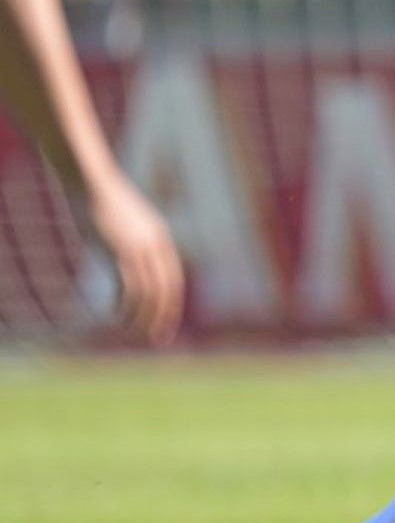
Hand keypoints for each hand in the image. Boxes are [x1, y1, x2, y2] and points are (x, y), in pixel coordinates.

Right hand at [69, 173, 183, 345]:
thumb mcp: (126, 225)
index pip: (173, 280)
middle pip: (166, 289)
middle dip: (163, 316)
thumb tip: (129, 263)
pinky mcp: (119, 250)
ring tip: (132, 331)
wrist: (92, 183)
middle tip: (157, 338)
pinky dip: (124, 305)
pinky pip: (127, 286)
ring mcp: (138, 247)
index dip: (171, 304)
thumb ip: (133, 244)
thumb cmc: (104, 204)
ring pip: (148, 292)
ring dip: (141, 316)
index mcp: (160, 239)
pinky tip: (116, 315)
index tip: (164, 323)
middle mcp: (155, 245)